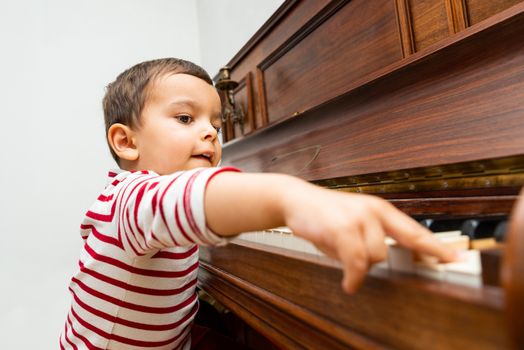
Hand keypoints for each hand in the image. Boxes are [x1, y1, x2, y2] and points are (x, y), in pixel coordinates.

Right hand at [281, 182, 456, 293]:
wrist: (296, 199)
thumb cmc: (324, 215)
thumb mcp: (352, 225)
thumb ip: (370, 241)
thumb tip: (377, 265)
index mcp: (380, 210)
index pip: (415, 231)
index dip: (436, 247)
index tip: (457, 258)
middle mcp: (374, 211)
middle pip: (390, 252)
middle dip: (370, 261)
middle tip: (354, 261)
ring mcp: (359, 217)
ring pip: (374, 257)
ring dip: (357, 264)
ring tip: (340, 254)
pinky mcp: (344, 228)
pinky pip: (357, 262)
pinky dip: (353, 276)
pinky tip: (349, 282)